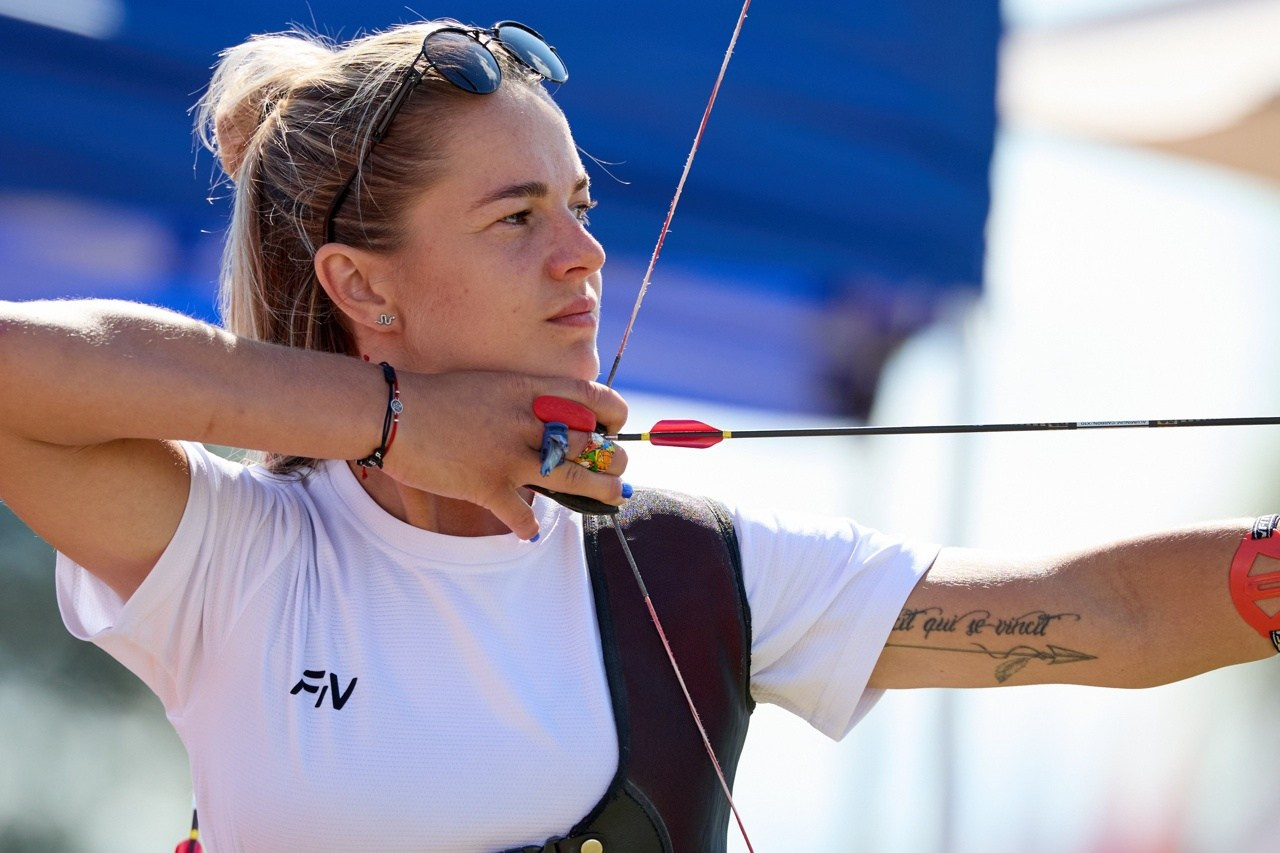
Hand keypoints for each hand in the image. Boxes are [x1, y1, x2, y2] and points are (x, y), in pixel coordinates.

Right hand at [381, 371, 628, 538]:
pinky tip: (529, 531)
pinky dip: (528, 526)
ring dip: (599, 491)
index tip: (617, 426)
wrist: (391, 413)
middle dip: (614, 459)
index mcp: (528, 390)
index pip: (592, 396)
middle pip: (592, 444)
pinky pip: (521, 514)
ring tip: (611, 497)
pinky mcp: (486, 487)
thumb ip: (523, 400)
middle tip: (618, 469)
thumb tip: (552, 418)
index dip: (615, 413)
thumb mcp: (490, 384)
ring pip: (574, 479)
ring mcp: (508, 456)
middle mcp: (526, 422)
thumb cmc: (437, 396)